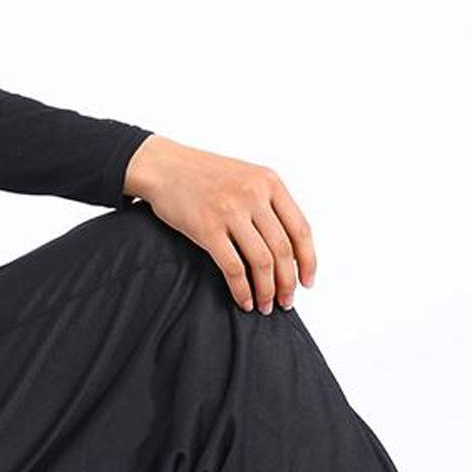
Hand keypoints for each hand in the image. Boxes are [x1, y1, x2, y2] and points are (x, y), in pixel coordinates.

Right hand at [124, 135, 316, 313]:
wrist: (163, 166)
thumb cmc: (201, 175)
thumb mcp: (244, 177)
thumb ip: (266, 203)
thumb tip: (284, 246)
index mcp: (269, 182)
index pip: (300, 229)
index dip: (308, 261)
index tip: (307, 282)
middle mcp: (254, 195)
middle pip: (283, 249)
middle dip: (287, 283)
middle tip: (286, 302)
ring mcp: (230, 211)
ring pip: (262, 261)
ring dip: (267, 290)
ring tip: (266, 306)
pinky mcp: (207, 228)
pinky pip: (233, 267)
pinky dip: (242, 290)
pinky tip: (244, 300)